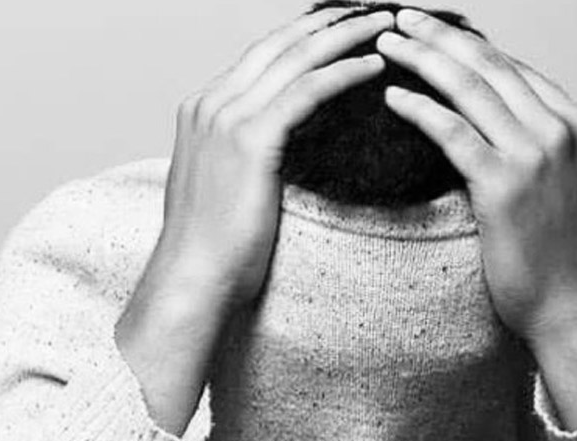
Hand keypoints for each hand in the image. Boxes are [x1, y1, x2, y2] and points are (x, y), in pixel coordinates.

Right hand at [145, 5, 396, 310]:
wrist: (192, 279)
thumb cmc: (214, 247)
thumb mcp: (223, 184)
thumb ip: (241, 152)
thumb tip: (273, 147)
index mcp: (202, 108)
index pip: (261, 55)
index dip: (304, 34)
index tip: (341, 24)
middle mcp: (210, 103)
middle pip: (279, 44)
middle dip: (328, 21)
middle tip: (370, 9)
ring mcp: (226, 117)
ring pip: (296, 58)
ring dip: (345, 36)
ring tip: (384, 25)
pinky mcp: (250, 140)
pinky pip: (307, 92)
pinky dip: (343, 73)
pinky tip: (373, 67)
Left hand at [376, 8, 576, 427]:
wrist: (573, 305)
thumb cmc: (563, 255)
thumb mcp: (570, 184)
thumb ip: (544, 144)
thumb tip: (507, 118)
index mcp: (575, 124)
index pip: (513, 68)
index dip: (467, 45)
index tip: (433, 33)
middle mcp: (558, 130)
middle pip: (489, 66)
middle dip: (440, 36)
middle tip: (401, 18)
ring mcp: (533, 155)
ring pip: (468, 88)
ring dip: (422, 58)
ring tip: (387, 43)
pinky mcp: (502, 185)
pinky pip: (452, 131)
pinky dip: (419, 108)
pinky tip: (393, 95)